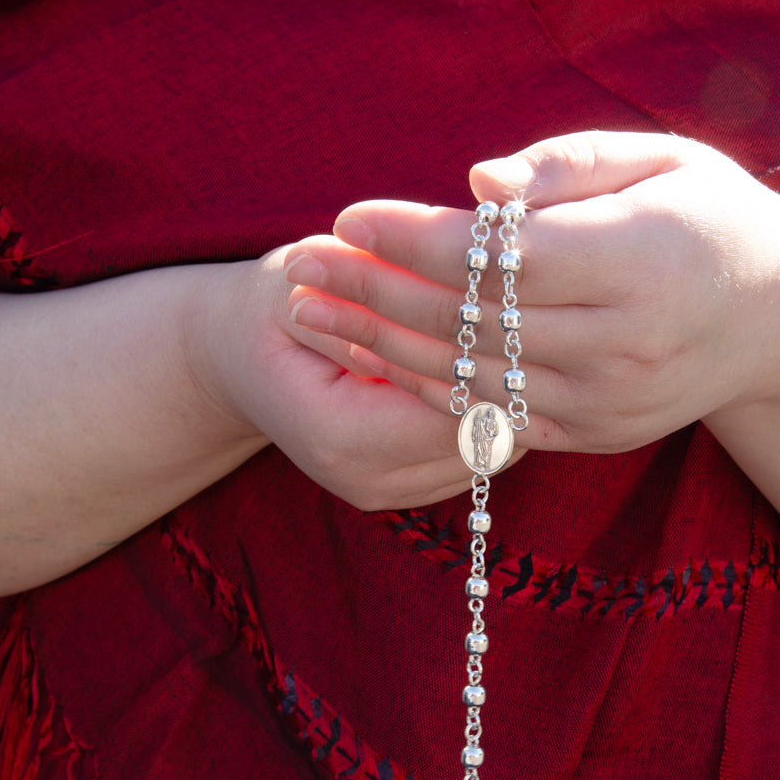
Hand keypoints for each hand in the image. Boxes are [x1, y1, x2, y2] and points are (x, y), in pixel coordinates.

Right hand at [186, 247, 500, 511]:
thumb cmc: (275, 311)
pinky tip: (496, 371)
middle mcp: (369, 481)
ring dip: (511, 402)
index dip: (495, 362)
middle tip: (537, 324)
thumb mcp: (306, 285)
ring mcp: (391, 495)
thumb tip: (442, 307)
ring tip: (521, 343)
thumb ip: (365, 299)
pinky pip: (478, 456)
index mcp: (340, 436)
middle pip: (484, 439)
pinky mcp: (410, 491)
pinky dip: (493, 416)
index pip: (455, 408)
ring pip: (492, 453)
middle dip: (514, 383)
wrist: (242, 363)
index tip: (518, 312)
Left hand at [283, 131, 779, 455]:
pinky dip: (431, 389)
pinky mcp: (597, 435)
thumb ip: (567, 169)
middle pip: (472, 323)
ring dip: (383, 348)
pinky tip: (377, 360)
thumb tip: (475, 192)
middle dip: (375, 294)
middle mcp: (624, 344)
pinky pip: (494, 418)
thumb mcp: (664, 160)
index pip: (499, 258)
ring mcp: (610, 402)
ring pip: (472, 378)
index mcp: (641, 262)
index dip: (413, 240)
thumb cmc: (714, 220)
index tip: (347, 219)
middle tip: (301, 270)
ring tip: (312, 317)